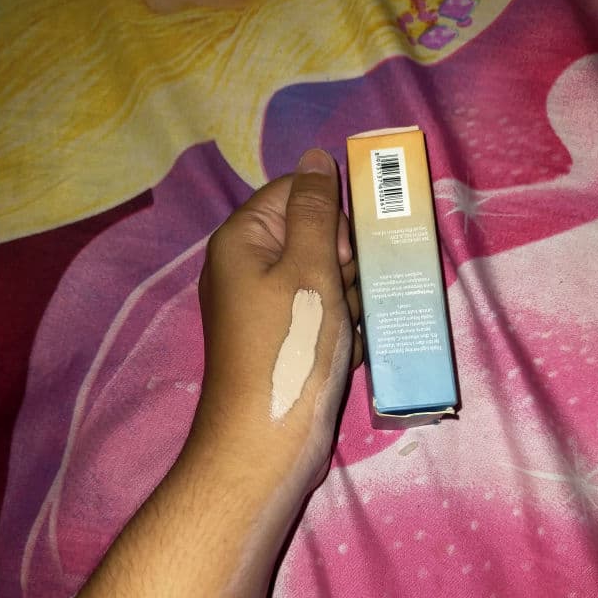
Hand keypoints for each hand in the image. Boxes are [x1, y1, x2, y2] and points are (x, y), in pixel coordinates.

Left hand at [192, 149, 360, 503]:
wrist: (269, 441)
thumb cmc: (292, 346)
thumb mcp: (311, 268)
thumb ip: (316, 210)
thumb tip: (316, 156)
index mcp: (244, 239)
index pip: (296, 191)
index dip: (333, 211)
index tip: (354, 244)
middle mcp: (248, 267)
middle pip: (314, 235)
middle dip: (346, 260)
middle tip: (353, 291)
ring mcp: (267, 307)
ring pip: (325, 277)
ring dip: (351, 297)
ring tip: (352, 326)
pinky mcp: (286, 340)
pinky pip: (322, 313)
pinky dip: (343, 326)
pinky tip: (350, 348)